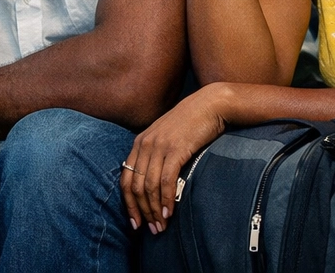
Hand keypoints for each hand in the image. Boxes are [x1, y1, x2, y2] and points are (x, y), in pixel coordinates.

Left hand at [122, 82, 230, 234]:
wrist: (209, 105)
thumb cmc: (191, 125)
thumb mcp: (167, 139)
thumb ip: (157, 157)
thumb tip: (154, 185)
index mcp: (139, 143)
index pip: (125, 179)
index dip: (128, 204)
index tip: (135, 223)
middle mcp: (144, 145)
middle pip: (135, 186)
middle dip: (141, 212)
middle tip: (151, 230)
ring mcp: (158, 146)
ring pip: (149, 186)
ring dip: (154, 210)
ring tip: (162, 226)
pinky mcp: (175, 149)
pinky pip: (165, 180)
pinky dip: (165, 199)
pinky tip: (169, 212)